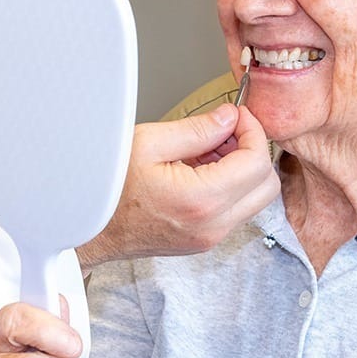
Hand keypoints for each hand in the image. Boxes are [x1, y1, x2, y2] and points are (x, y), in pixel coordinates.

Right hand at [77, 104, 277, 267]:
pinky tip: (198, 170)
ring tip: (206, 151)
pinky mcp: (205, 241)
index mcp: (200, 199)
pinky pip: (235, 210)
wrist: (89, 230)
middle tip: (226, 132)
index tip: (237, 116)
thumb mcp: (148, 143)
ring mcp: (210, 237)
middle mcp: (212, 225)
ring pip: (255, 199)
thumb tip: (228, 118)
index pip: (256, 162)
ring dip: (241, 170)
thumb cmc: (107, 190)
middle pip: (267, 184)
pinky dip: (229, 186)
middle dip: (252, 151)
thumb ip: (197, 129)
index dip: (252, 131)